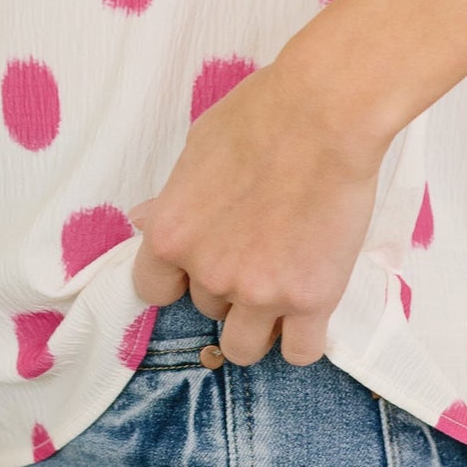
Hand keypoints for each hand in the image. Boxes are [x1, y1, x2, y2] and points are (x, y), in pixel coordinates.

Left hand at [128, 59, 384, 366]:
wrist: (326, 113)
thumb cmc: (260, 116)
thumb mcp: (196, 150)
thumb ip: (171, 199)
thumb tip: (141, 221)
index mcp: (170, 235)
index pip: (152, 291)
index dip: (177, 279)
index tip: (199, 265)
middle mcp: (209, 272)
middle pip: (207, 309)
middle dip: (229, 287)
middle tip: (261, 250)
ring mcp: (260, 291)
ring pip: (244, 346)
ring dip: (259, 324)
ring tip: (282, 288)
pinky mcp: (311, 300)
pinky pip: (299, 352)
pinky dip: (301, 338)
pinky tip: (309, 312)